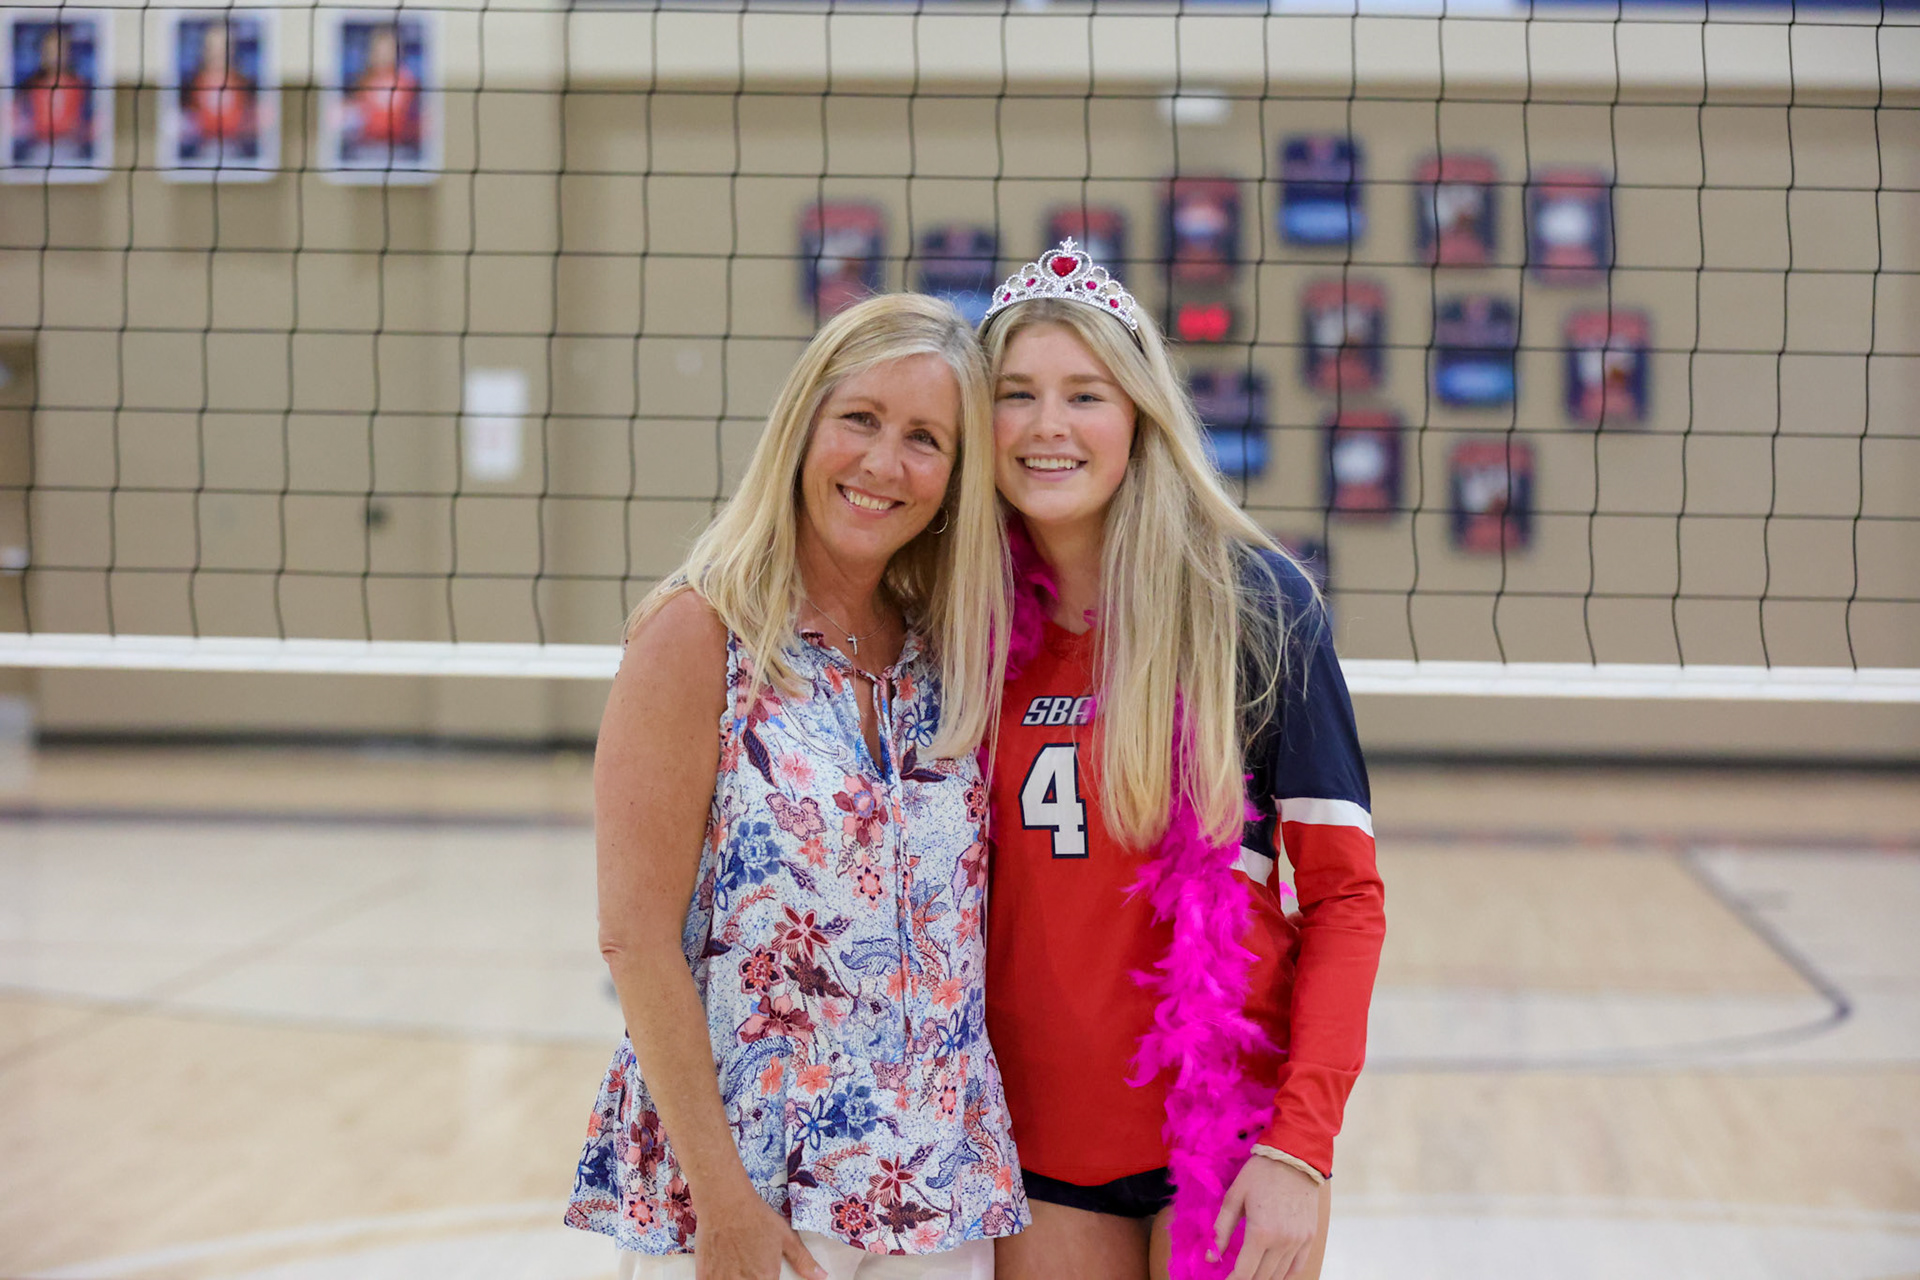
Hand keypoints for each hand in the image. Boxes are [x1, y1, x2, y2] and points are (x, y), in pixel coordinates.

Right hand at [693, 1187, 827, 1279]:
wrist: (724, 1203)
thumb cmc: (756, 1217)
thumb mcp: (785, 1236)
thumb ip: (803, 1260)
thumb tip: (822, 1276)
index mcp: (767, 1277)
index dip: (767, 1279)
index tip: (764, 1275)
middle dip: (752, 1279)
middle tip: (748, 1267)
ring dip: (736, 1279)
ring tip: (738, 1267)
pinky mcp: (705, 1278)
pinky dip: (719, 1279)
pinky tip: (724, 1269)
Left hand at [1207, 1155, 1320, 1279]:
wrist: (1294, 1157)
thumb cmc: (1260, 1174)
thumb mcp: (1234, 1198)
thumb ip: (1222, 1230)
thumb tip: (1210, 1258)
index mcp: (1260, 1233)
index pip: (1244, 1273)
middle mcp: (1282, 1242)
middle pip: (1262, 1277)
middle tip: (1235, 1275)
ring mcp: (1299, 1241)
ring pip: (1280, 1275)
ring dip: (1263, 1278)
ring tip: (1251, 1273)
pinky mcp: (1310, 1237)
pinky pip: (1298, 1267)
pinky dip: (1284, 1274)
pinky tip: (1272, 1272)